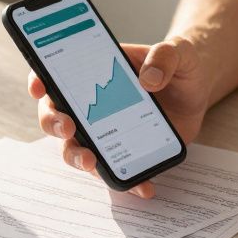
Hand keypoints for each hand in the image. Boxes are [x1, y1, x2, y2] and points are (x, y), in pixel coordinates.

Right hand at [28, 36, 209, 197]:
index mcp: (94, 71)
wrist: (197, 92)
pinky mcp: (124, 152)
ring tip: (92, 163)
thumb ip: (165, 56)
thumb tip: (149, 80)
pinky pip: (115, 170)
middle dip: (54, 123)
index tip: (39, 87)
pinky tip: (144, 185)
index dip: (40, 80)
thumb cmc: (179, 65)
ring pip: (77, 148)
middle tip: (69, 128)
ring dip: (77, 157)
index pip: (55, 73)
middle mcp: (91, 103)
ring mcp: (104, 130)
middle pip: (57, 115)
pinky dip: (126, 181)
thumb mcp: (178, 51)